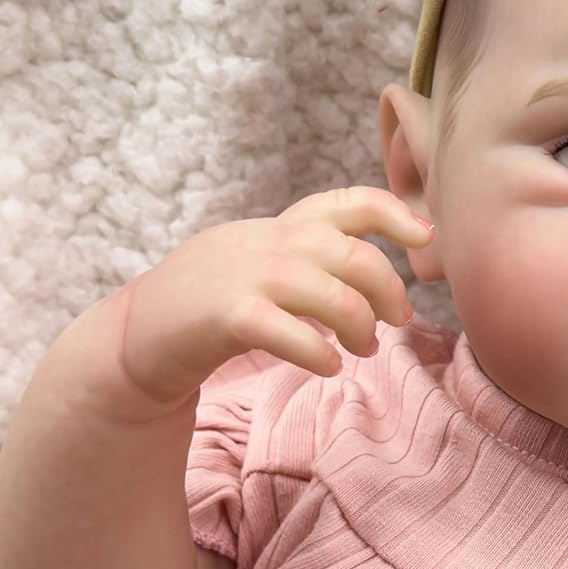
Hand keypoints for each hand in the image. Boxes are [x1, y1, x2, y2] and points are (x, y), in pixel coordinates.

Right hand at [109, 186, 433, 413]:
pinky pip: (291, 333)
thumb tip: (386, 285)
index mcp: (287, 226)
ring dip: (361, 328)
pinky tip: (329, 365)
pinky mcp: (229, 316)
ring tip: (363, 350)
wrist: (142, 328)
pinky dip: (320, 353)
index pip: (351, 203)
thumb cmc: (218, 297)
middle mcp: (274, 243)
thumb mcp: (268, 259)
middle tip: (395, 323)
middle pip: (357, 257)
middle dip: (388, 292)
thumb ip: (318, 257)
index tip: (425, 235)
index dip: (395, 214)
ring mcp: (250, 277)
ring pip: (334, 297)